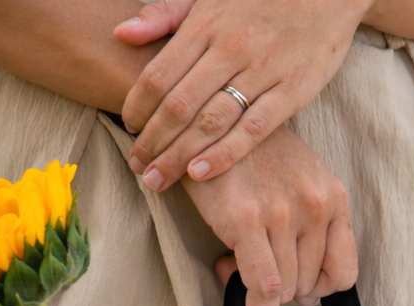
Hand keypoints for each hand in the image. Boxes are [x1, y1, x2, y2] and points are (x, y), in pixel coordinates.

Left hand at [115, 0, 369, 192]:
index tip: (127, 129)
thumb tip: (121, 34)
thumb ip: (165, 14)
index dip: (137, 107)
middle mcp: (231, 48)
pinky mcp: (292, 91)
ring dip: (178, 156)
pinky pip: (252, 130)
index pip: (159, 74)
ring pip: (210, 122)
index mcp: (206, 24)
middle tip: (136, 166)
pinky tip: (199, 174)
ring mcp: (262, 70)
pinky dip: (224, 154)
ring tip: (157, 179)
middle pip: (179, 105)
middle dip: (152, 141)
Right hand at [181, 126, 356, 305]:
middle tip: (257, 270)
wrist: (213, 122)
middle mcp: (314, 205)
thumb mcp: (301, 184)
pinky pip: (264, 287)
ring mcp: (282, 212)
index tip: (298, 285)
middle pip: (309, 286)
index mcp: (333, 197)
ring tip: (238, 267)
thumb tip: (307, 298)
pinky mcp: (247, 219)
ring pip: (285, 291)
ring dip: (262, 295)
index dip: (320, 290)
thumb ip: (312, 233)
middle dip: (283, 290)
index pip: (343, 273)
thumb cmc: (255, 159)